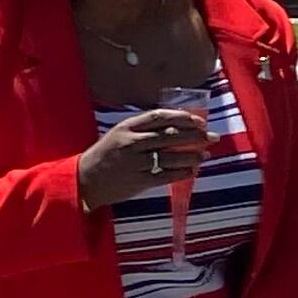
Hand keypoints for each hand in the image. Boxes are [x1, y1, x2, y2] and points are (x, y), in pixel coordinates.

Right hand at [74, 106, 208, 211]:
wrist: (84, 179)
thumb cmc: (106, 154)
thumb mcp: (119, 134)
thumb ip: (144, 129)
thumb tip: (178, 126)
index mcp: (126, 127)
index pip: (160, 117)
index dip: (182, 117)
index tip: (199, 121)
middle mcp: (131, 143)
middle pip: (170, 136)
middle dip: (195, 136)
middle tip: (212, 137)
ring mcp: (135, 162)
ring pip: (171, 156)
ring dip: (192, 155)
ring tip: (205, 154)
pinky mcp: (138, 181)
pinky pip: (166, 176)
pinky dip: (182, 173)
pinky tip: (192, 170)